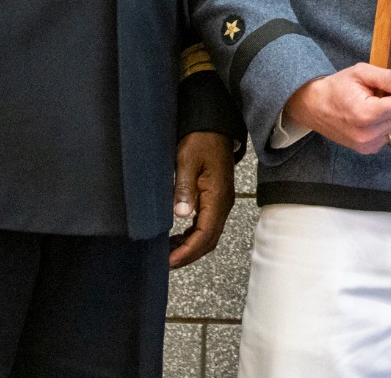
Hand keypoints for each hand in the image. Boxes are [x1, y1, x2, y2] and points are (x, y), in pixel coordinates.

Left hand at [167, 131, 235, 269]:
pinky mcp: (217, 199)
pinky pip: (208, 225)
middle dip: (189, 254)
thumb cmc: (201, 141)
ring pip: (210, 235)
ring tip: (169, 252)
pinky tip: (179, 237)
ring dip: (191, 247)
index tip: (170, 261)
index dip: (188, 251)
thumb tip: (180, 215)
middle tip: (166, 263)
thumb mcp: (187, 161)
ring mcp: (222, 202)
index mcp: (217, 197)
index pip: (205, 235)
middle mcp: (223, 204)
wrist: (214, 127)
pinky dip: (194, 236)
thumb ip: (184, 188)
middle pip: (210, 240)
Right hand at [284, 63, 390, 153]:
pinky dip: (388, 125)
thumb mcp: (360, 72)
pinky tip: (373, 117)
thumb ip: (388, 78)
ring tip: (377, 105)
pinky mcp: (368, 149)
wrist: (314, 106)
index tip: (386, 87)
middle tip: (383, 94)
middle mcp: (367, 135)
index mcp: (366, 114)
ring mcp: (367, 145)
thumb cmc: (337, 87)